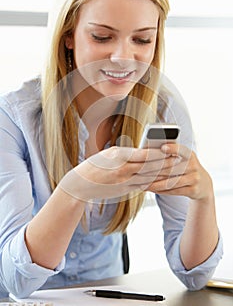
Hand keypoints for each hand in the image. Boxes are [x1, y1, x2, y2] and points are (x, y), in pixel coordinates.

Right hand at [58, 146, 178, 202]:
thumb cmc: (93, 166)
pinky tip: (164, 179)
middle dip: (166, 162)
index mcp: (118, 157)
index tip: (170, 147)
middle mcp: (122, 170)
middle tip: (180, 157)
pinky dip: (154, 182)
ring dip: (163, 173)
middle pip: (149, 166)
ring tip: (176, 168)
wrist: (80, 185)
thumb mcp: (108, 154)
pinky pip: (143, 185)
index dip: (159, 152)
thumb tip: (144, 152)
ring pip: (148, 177)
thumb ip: (126, 154)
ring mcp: (124, 182)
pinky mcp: (124, 190)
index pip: (143, 154)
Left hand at [146, 143, 212, 199]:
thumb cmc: (186, 167)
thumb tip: (151, 150)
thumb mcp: (184, 158)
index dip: (173, 149)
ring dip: (155, 184)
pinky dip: (161, 191)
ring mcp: (194, 179)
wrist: (203, 184)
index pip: (181, 150)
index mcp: (190, 155)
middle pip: (171, 169)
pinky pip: (174, 191)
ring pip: (171, 182)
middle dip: (154, 171)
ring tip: (142, 184)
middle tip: (140, 172)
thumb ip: (172, 154)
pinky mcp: (193, 190)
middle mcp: (193, 166)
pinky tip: (151, 189)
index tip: (162, 148)